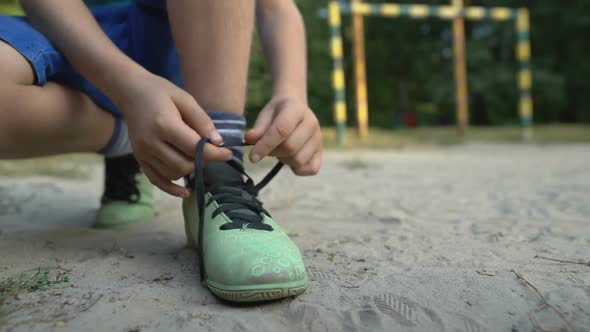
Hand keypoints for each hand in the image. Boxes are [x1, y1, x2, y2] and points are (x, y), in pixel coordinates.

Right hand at [117, 73, 231, 196]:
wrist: (131, 92)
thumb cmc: (162, 92)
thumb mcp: (186, 99)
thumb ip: (202, 121)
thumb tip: (218, 142)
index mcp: (164, 125)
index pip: (195, 148)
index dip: (215, 154)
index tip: (229, 153)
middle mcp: (151, 142)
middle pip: (184, 164)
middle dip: (204, 162)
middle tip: (214, 153)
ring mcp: (142, 152)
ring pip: (173, 173)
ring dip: (190, 170)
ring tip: (199, 158)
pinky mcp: (139, 158)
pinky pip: (156, 180)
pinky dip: (171, 188)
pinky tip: (186, 191)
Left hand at [245, 96, 321, 175]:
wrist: (295, 110)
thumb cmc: (277, 114)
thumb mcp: (265, 115)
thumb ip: (258, 128)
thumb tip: (249, 139)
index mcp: (297, 109)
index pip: (281, 130)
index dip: (265, 145)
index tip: (252, 157)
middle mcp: (312, 123)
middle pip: (290, 147)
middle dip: (273, 152)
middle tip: (267, 148)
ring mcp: (319, 139)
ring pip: (299, 160)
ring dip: (284, 160)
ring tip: (279, 151)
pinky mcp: (320, 152)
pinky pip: (311, 169)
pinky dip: (297, 169)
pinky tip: (290, 159)